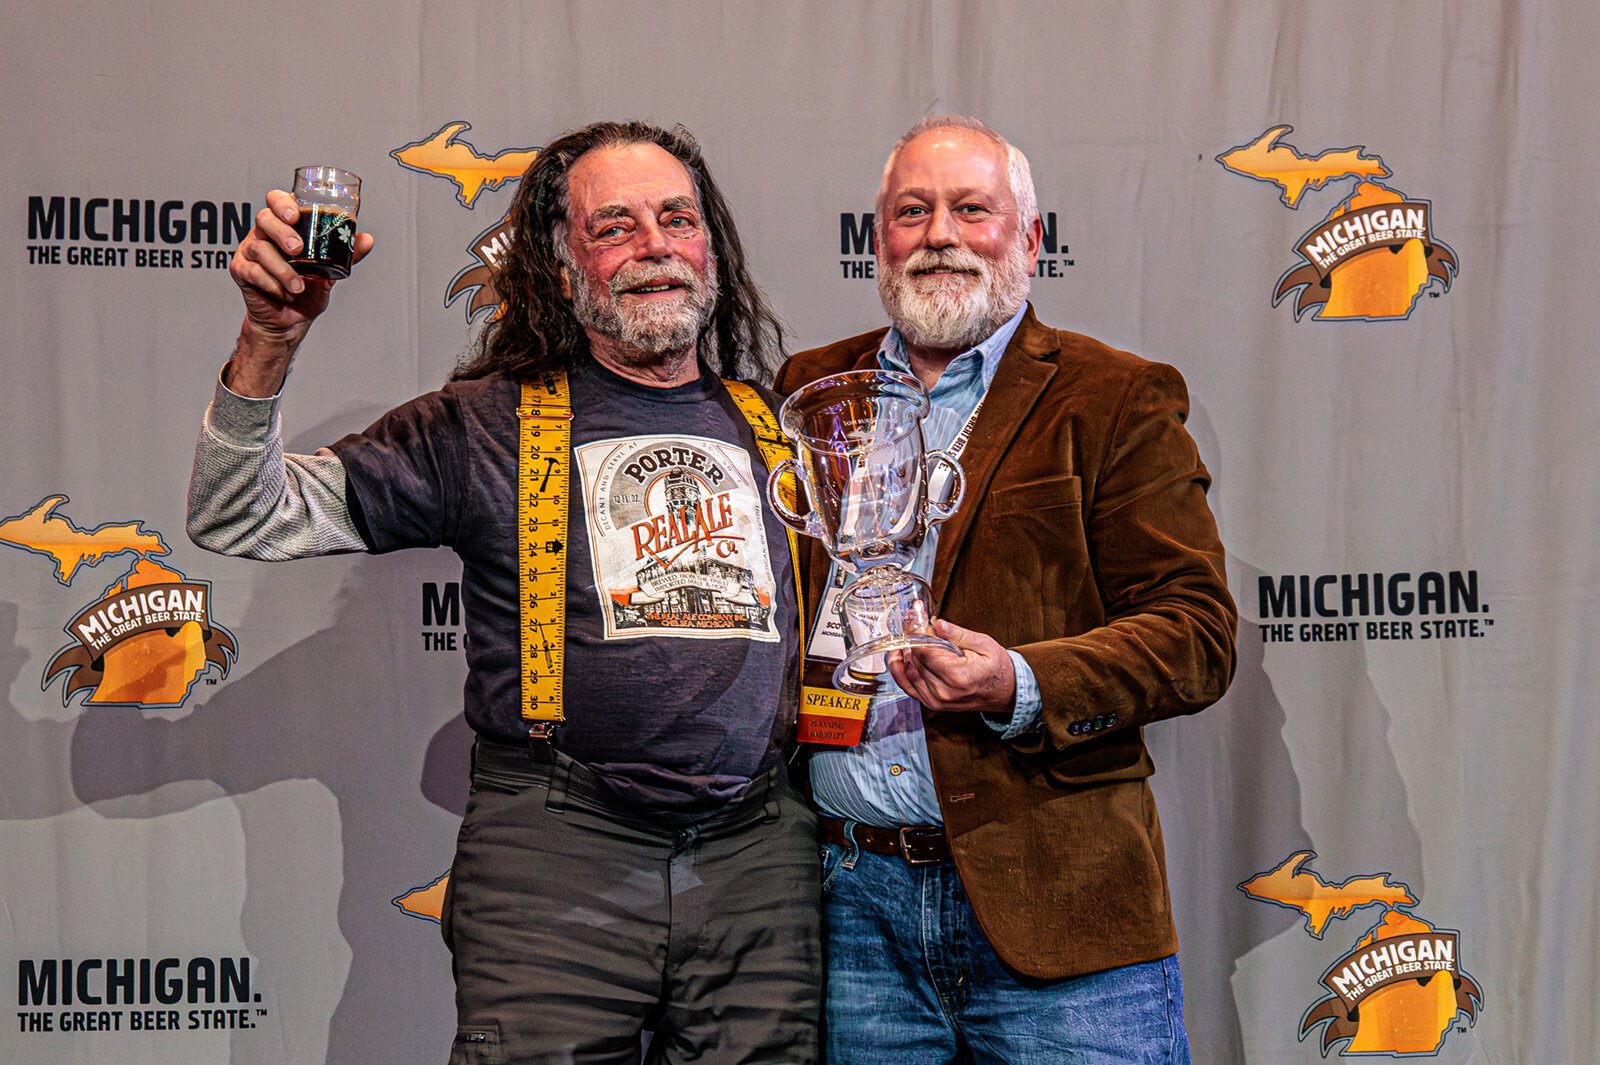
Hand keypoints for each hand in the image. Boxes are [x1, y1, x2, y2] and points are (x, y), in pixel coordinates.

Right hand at [225, 189, 374, 394]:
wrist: (291, 321)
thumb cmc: (307, 291)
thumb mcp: (330, 271)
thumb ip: (346, 254)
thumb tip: (366, 239)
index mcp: (284, 226)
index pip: (276, 200)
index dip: (282, 202)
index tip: (295, 215)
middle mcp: (264, 234)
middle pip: (264, 218)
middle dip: (282, 232)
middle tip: (298, 249)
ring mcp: (249, 251)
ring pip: (259, 248)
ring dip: (282, 268)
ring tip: (298, 286)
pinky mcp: (241, 270)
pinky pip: (252, 271)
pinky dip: (272, 283)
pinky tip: (284, 293)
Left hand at [888, 619, 1016, 715]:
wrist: (1005, 692)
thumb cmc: (997, 668)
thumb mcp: (984, 644)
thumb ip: (958, 634)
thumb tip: (937, 624)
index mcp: (958, 677)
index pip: (925, 651)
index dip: (917, 631)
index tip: (915, 616)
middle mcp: (943, 692)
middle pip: (915, 660)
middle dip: (911, 637)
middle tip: (911, 620)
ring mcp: (935, 700)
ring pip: (908, 671)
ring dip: (904, 651)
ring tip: (908, 634)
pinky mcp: (931, 703)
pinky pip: (908, 685)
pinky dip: (900, 670)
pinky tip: (898, 655)